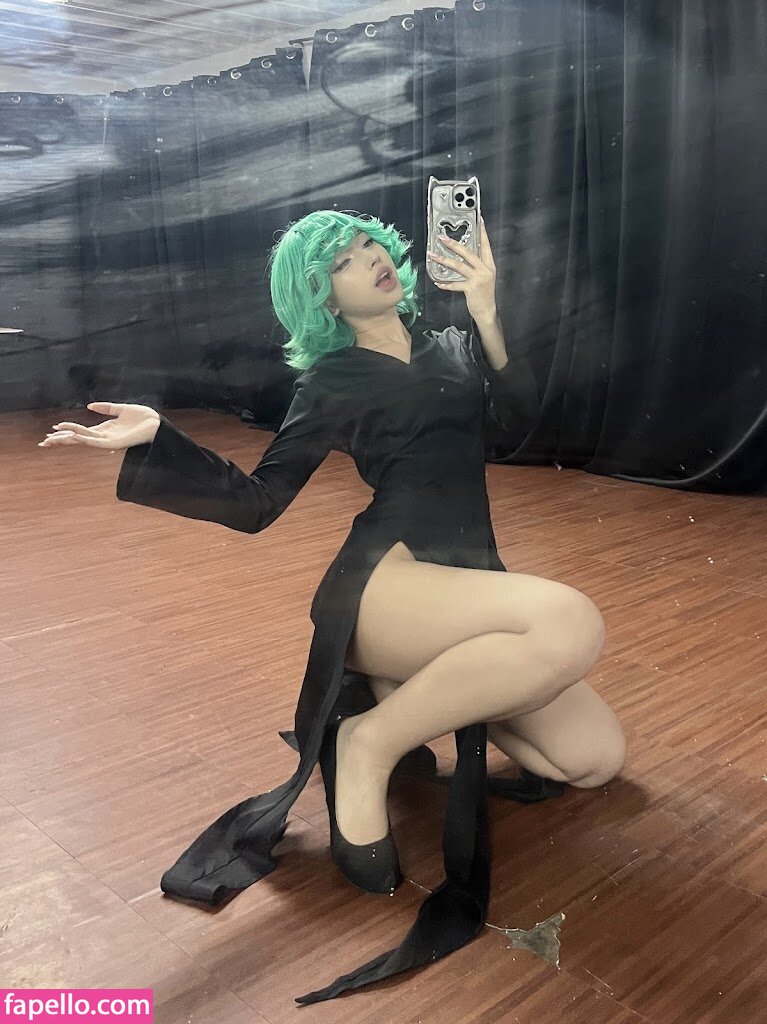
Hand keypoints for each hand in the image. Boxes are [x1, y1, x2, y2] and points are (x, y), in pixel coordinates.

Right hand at [38, 402, 159, 449]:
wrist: (157, 424)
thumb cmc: (143, 418)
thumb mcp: (121, 409)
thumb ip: (106, 408)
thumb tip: (89, 406)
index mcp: (105, 430)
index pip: (81, 432)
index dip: (66, 431)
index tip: (52, 430)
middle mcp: (104, 437)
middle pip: (78, 439)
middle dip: (61, 440)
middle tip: (43, 443)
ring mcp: (109, 442)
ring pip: (83, 441)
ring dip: (68, 439)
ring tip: (52, 439)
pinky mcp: (115, 444)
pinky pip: (96, 441)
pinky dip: (84, 438)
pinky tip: (73, 436)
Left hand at [426, 214, 497, 321]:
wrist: (487, 311)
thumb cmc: (484, 294)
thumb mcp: (484, 277)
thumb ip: (477, 266)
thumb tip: (464, 255)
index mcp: (489, 265)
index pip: (485, 245)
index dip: (482, 232)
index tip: (479, 220)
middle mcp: (484, 270)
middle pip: (468, 253)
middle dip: (454, 244)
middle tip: (443, 238)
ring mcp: (478, 279)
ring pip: (459, 266)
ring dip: (444, 260)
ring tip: (433, 255)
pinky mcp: (471, 288)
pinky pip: (455, 284)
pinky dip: (446, 283)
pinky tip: (438, 282)